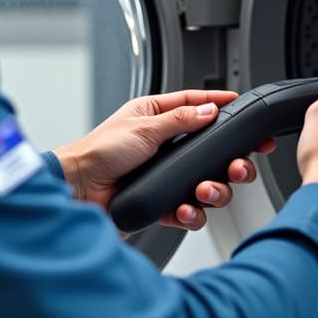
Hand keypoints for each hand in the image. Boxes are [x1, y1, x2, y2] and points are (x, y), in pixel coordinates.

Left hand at [54, 90, 277, 231]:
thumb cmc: (97, 152)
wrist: (77, 190)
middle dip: (230, 160)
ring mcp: (165, 175)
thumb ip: (179, 120)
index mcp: (156, 118)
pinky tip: (184, 209)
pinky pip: (188, 210)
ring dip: (213, 190)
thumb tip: (209, 110)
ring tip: (204, 190)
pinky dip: (191, 212)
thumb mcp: (142, 128)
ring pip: (206, 183)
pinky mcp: (161, 202)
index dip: (218, 105)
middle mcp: (164, 146)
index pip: (195, 105)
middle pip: (211, 150)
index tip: (240, 105)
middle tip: (238, 165)